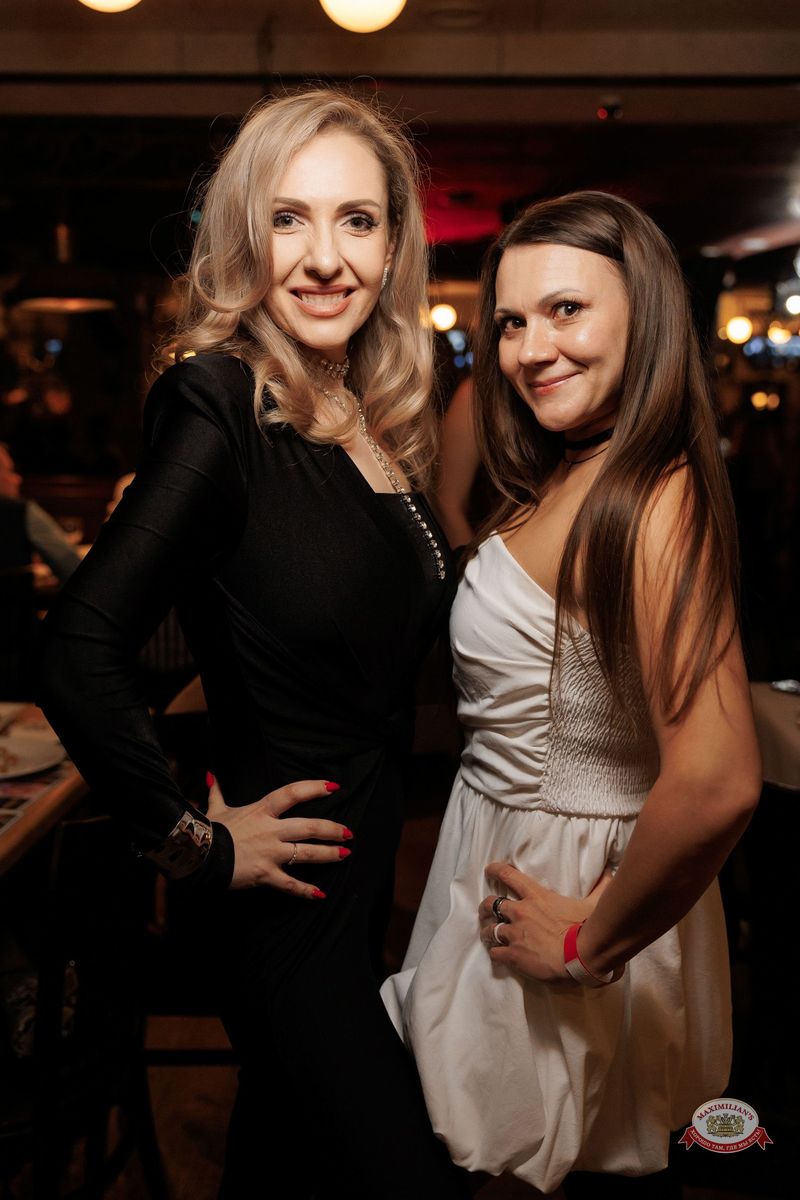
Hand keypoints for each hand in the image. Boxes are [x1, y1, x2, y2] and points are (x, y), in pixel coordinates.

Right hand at [207, 776, 351, 896]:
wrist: (199, 856)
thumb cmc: (209, 831)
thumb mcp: (216, 808)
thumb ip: (217, 792)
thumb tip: (212, 774)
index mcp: (262, 811)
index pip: (293, 793)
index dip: (314, 788)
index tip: (333, 787)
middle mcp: (271, 830)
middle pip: (309, 826)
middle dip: (332, 829)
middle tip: (349, 832)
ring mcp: (270, 853)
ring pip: (306, 852)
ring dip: (328, 854)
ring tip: (345, 854)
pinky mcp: (266, 874)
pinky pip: (290, 884)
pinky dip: (305, 891)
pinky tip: (319, 894)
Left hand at [478, 862, 613, 985]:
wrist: (581, 957)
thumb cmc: (586, 927)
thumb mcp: (593, 903)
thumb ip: (600, 888)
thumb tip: (610, 874)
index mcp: (536, 896)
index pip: (508, 875)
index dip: (495, 870)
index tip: (489, 869)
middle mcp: (520, 912)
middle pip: (491, 903)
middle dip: (485, 907)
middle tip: (485, 912)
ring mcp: (514, 934)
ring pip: (489, 930)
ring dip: (488, 932)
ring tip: (488, 936)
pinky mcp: (513, 955)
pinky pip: (495, 953)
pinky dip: (495, 953)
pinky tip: (499, 956)